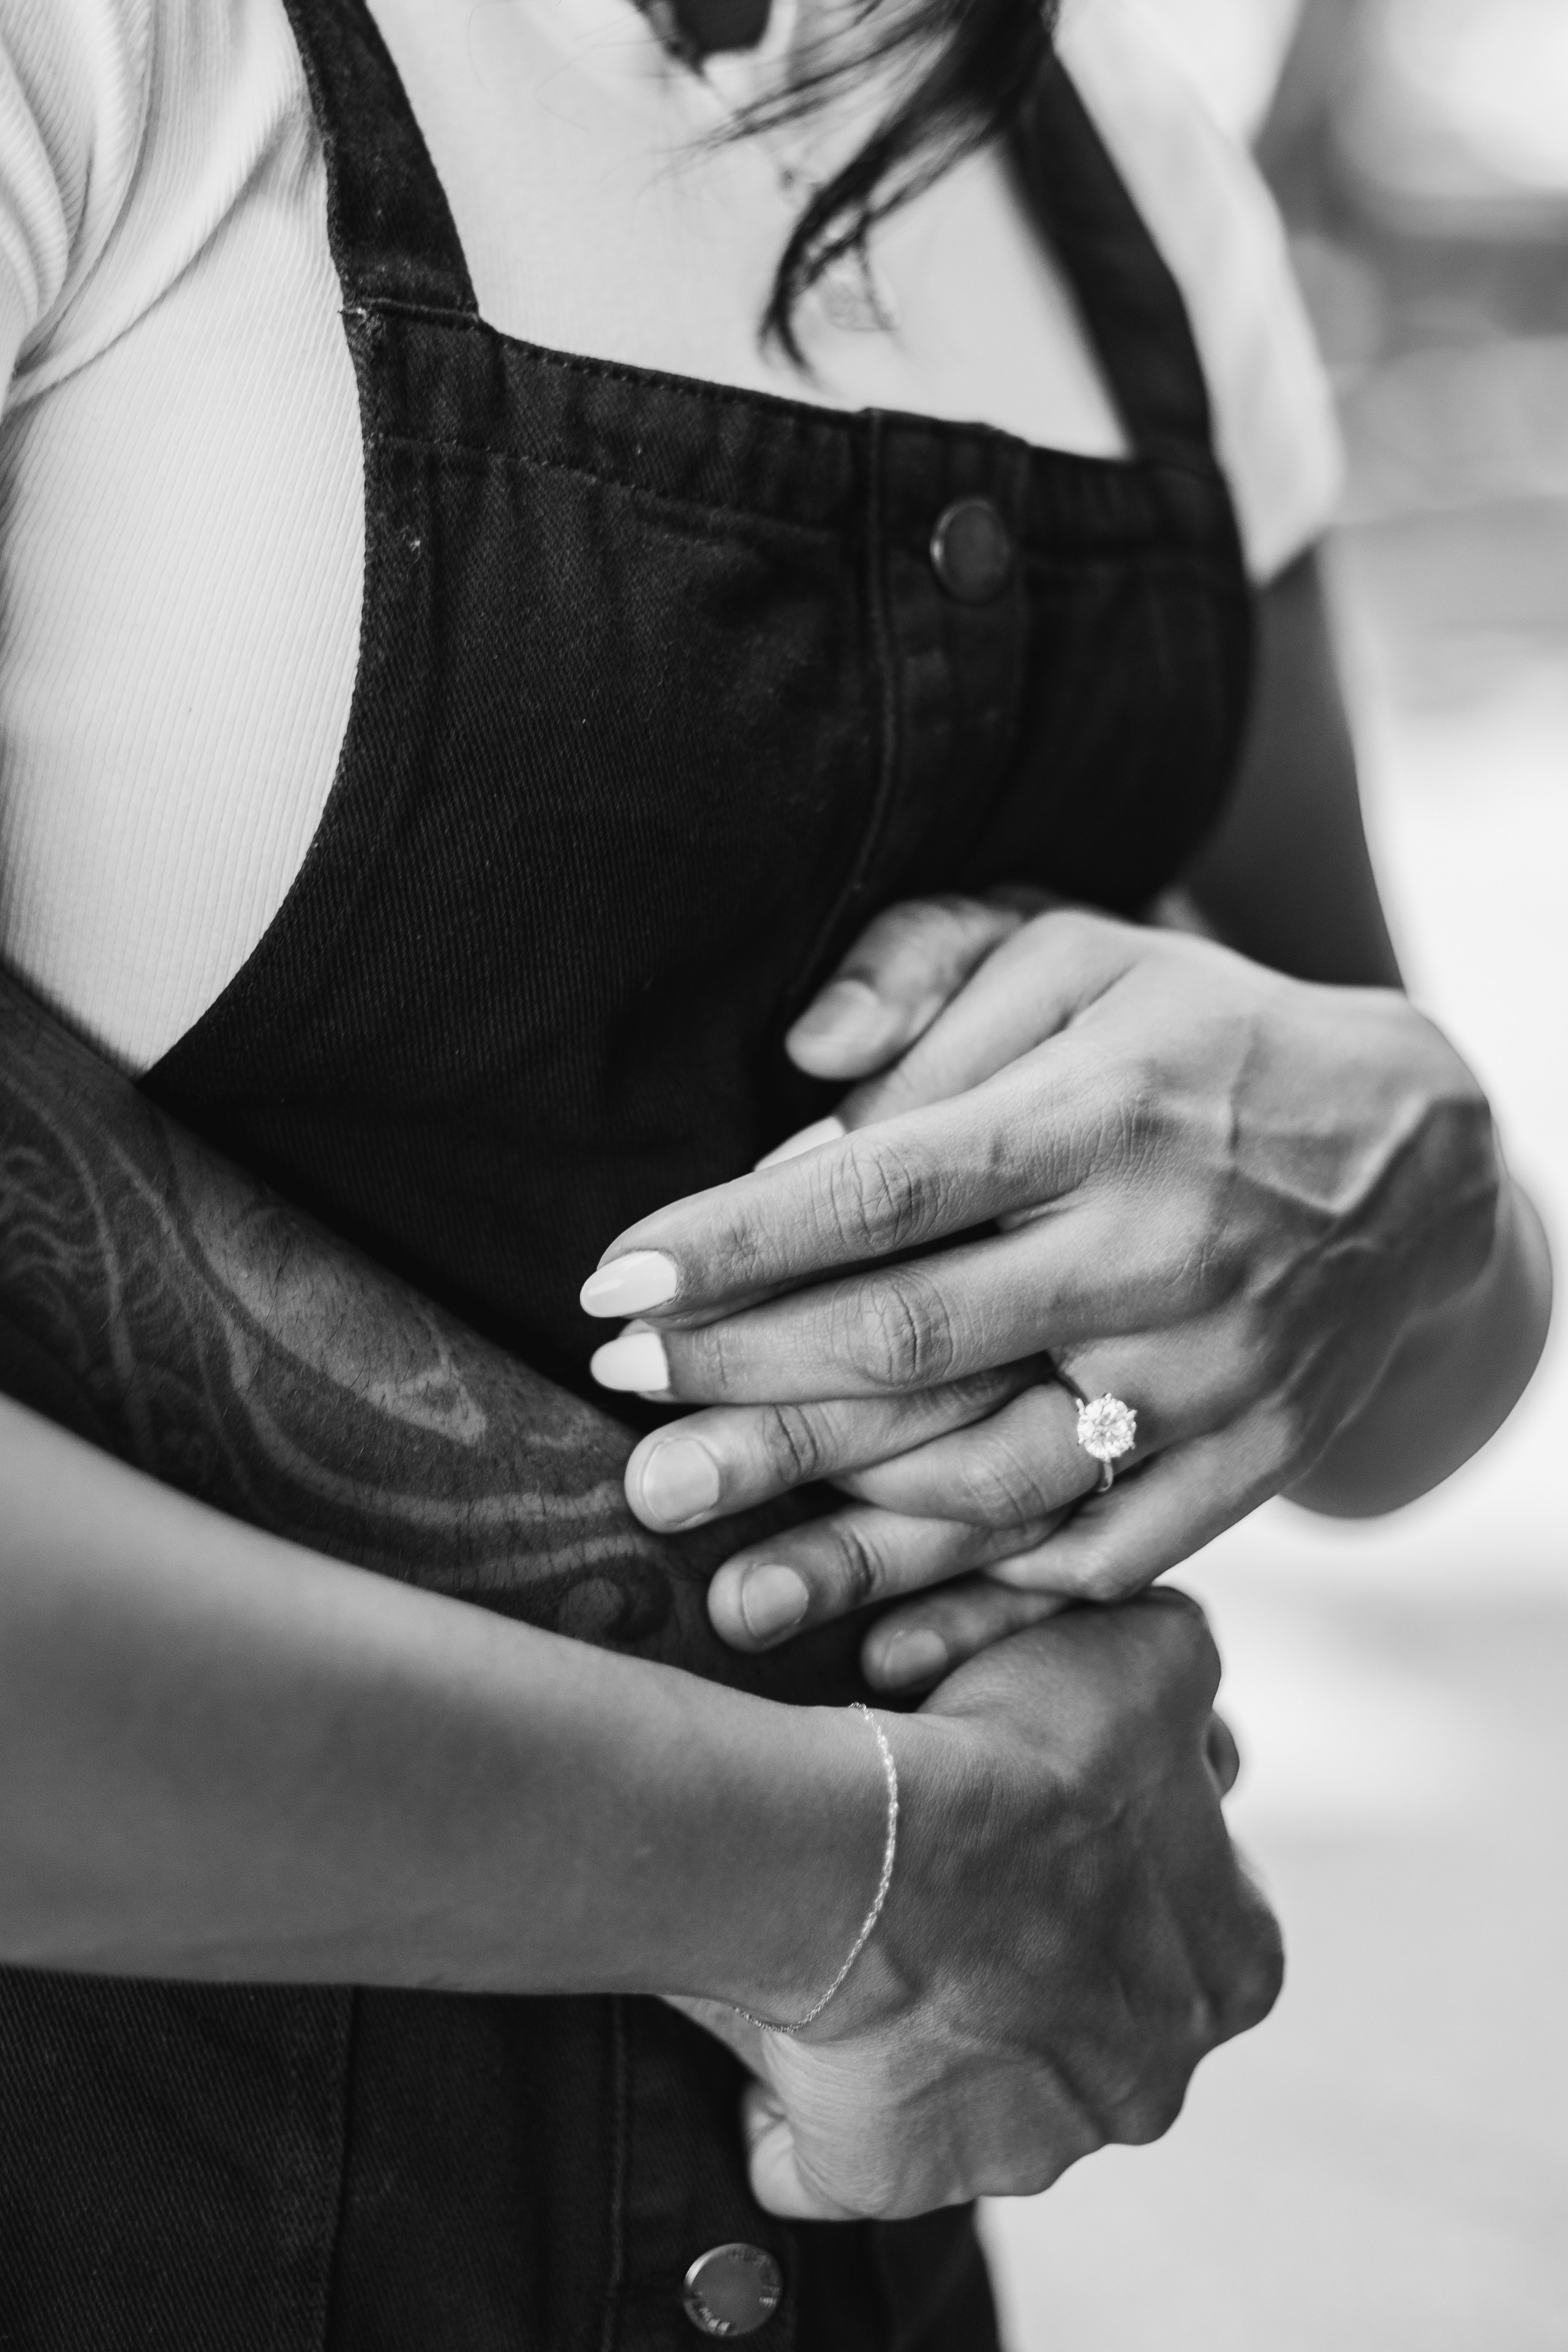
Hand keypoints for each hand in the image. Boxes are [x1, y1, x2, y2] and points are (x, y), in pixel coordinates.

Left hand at [584, 900, 1498, 1680]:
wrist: (1419, 1155)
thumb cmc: (1199, 1039)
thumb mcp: (1076, 949)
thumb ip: (928, 976)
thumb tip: (799, 1064)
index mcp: (1098, 1117)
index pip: (881, 1191)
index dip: (735, 1245)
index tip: (615, 1281)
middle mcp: (1154, 1255)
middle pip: (912, 1348)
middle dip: (744, 1393)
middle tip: (620, 1419)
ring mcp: (1210, 1374)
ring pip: (994, 1481)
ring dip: (839, 1533)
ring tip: (707, 1562)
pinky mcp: (1252, 1459)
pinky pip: (1106, 1558)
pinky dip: (989, 1606)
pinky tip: (877, 1632)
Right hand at [681, 1591, 1279, 2218]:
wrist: (876, 1846)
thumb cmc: (1021, 1752)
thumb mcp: (1152, 1654)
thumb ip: (1183, 1673)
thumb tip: (1174, 1676)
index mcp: (1233, 1970)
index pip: (1189, 1907)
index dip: (1110, 1842)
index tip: (1034, 1795)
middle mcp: (1146, 2082)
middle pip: (1082, 2004)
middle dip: (1022, 1947)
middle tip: (940, 1862)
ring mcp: (1023, 2145)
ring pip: (969, 2078)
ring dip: (920, 2021)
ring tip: (848, 1924)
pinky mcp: (895, 2176)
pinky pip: (840, 2160)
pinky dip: (804, 2113)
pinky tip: (783, 2033)